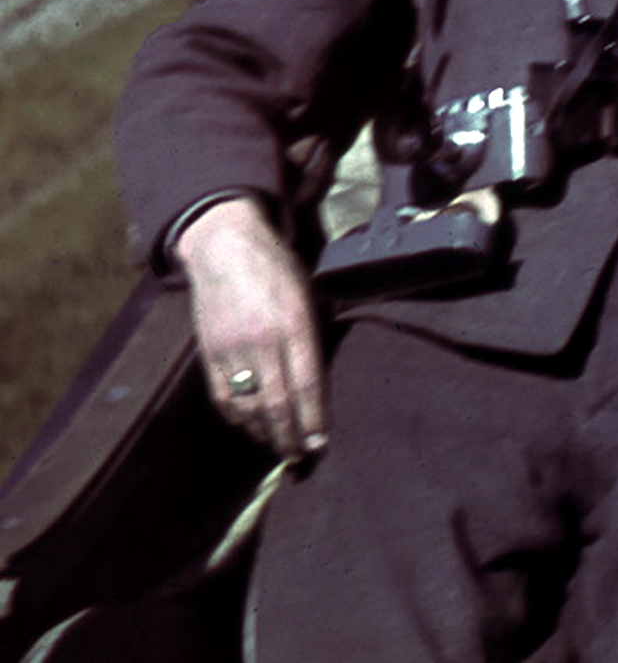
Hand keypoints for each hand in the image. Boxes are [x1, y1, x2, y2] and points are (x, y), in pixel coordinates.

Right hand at [174, 197, 327, 460]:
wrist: (227, 246)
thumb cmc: (278, 268)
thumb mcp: (307, 294)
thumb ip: (314, 335)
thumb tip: (319, 385)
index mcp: (295, 323)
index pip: (308, 383)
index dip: (314, 419)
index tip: (321, 444)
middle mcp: (264, 339)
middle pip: (278, 403)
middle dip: (291, 437)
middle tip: (301, 458)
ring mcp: (232, 348)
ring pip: (249, 406)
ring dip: (265, 433)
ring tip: (280, 448)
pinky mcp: (208, 352)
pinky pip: (223, 397)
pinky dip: (239, 418)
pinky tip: (251, 426)